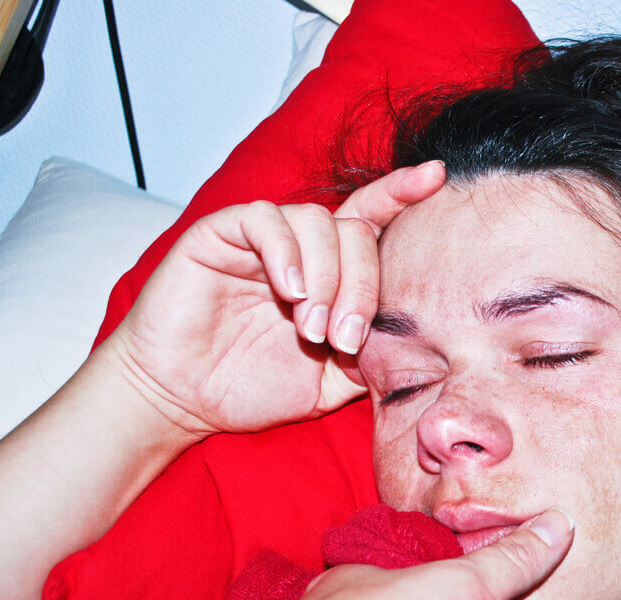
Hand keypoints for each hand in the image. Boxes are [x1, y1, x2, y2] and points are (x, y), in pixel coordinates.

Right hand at [104, 161, 445, 437]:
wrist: (183, 400)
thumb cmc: (252, 387)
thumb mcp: (330, 381)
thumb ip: (370, 357)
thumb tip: (415, 341)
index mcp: (331, 273)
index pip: (372, 221)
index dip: (402, 194)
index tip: (437, 178)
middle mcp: (301, 247)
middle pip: (356, 231)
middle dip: (363, 286)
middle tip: (345, 339)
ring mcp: (261, 238)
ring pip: (317, 222)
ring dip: (327, 279)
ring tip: (312, 330)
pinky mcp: (219, 233)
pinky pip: (265, 220)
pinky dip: (286, 253)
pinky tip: (289, 291)